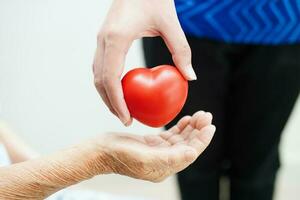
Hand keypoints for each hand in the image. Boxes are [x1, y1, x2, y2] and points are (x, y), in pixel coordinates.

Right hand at [93, 0, 196, 125]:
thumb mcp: (170, 23)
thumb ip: (181, 51)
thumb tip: (190, 78)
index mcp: (116, 38)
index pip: (110, 79)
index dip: (117, 103)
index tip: (127, 118)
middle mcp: (103, 40)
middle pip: (99, 81)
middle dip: (110, 103)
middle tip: (126, 119)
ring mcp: (101, 38)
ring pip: (97, 74)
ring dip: (107, 94)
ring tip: (122, 109)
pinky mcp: (104, 38)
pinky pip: (101, 66)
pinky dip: (108, 82)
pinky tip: (121, 89)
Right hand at [97, 111, 214, 181]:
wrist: (100, 151)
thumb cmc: (118, 154)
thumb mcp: (144, 157)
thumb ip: (169, 157)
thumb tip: (193, 154)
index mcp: (165, 167)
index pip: (189, 153)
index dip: (202, 140)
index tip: (210, 126)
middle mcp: (164, 161)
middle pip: (187, 145)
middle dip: (198, 130)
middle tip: (206, 115)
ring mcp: (158, 152)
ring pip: (181, 139)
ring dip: (191, 127)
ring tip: (200, 115)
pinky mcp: (152, 144)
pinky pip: (171, 135)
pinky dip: (180, 127)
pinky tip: (186, 120)